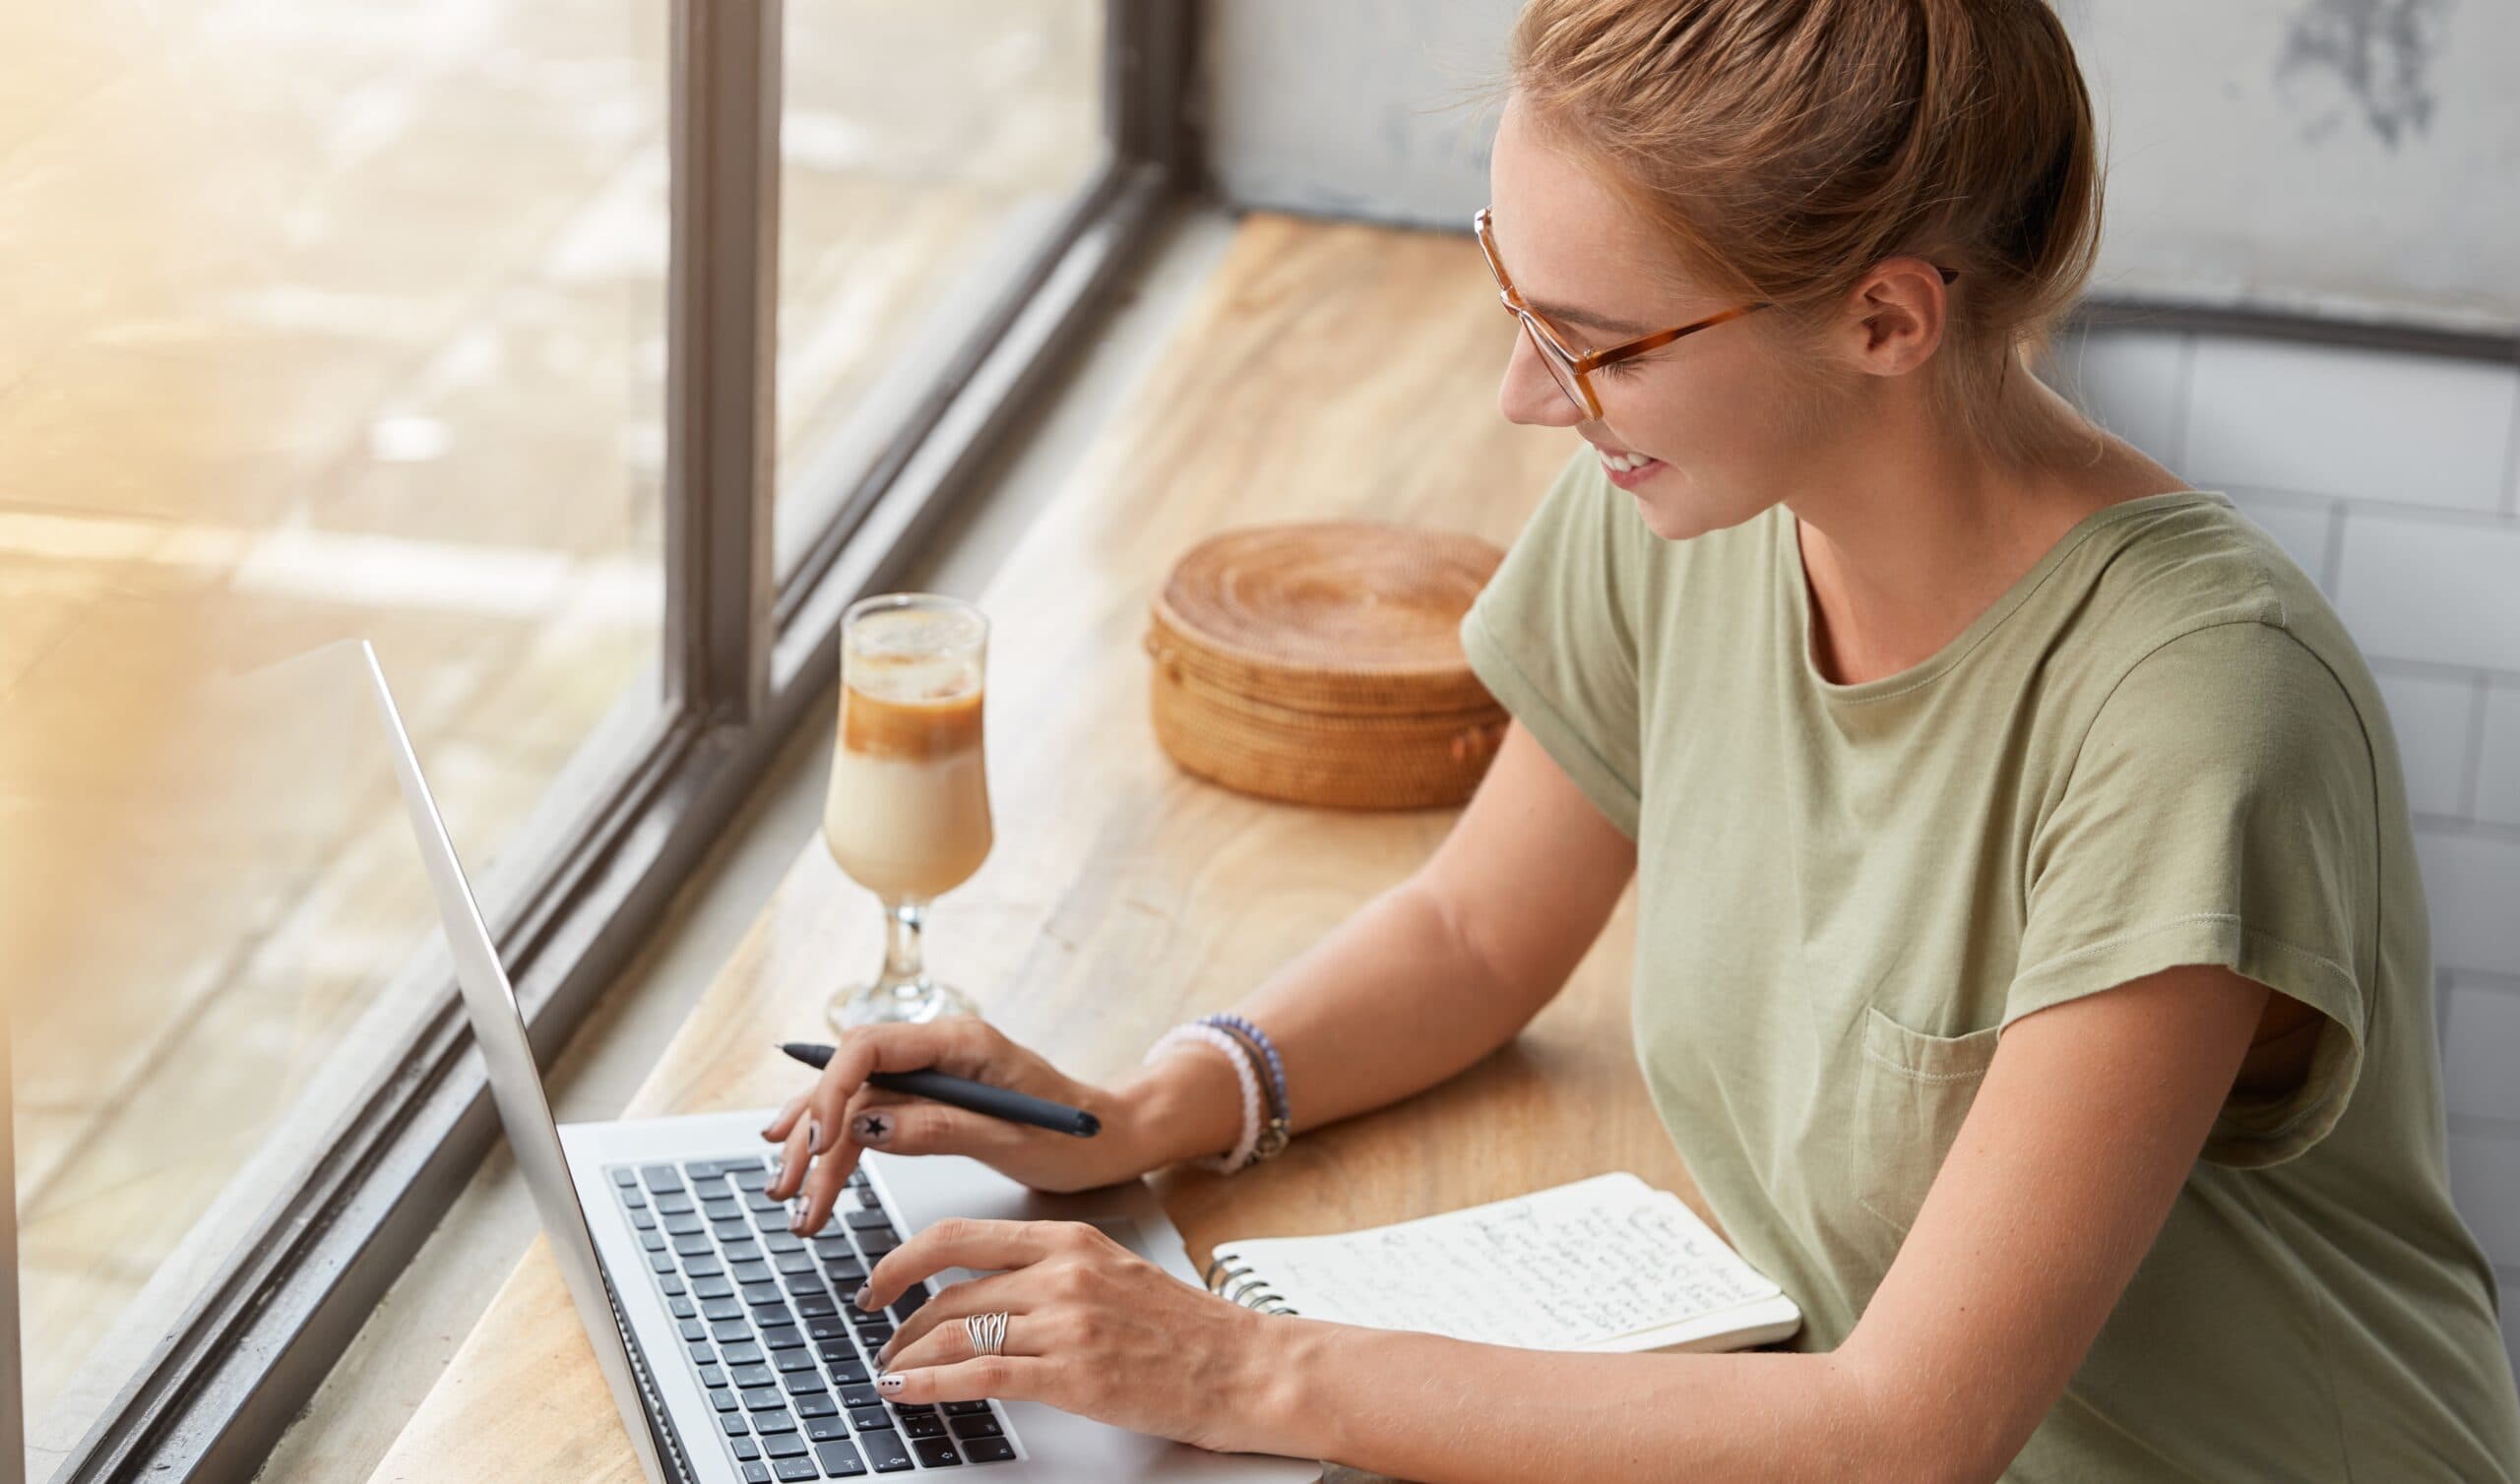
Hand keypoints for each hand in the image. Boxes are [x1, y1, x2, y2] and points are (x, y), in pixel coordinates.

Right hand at [761, 1017, 1154, 1229]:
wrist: (1108, 1138)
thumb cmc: (1074, 1135)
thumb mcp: (1011, 1138)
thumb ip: (939, 1127)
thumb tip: (867, 1126)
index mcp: (961, 1040)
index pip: (870, 1048)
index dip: (832, 1092)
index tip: (816, 1144)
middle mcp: (937, 1047)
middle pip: (851, 1078)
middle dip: (812, 1134)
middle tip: (790, 1193)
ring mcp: (929, 1070)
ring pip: (852, 1100)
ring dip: (815, 1147)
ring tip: (787, 1196)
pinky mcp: (928, 1097)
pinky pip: (870, 1113)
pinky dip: (839, 1146)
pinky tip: (807, 1165)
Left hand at [857, 1217, 1295, 1456]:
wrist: (1246, 1367)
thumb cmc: (1188, 1330)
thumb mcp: (1116, 1274)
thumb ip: (1054, 1273)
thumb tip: (987, 1292)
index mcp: (1072, 1238)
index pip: (963, 1235)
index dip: (904, 1257)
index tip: (879, 1281)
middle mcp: (1064, 1272)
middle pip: (951, 1291)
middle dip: (902, 1321)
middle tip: (884, 1341)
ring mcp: (1068, 1323)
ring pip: (955, 1332)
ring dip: (909, 1356)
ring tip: (892, 1373)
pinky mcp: (1073, 1374)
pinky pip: (977, 1373)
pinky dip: (928, 1382)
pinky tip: (905, 1390)